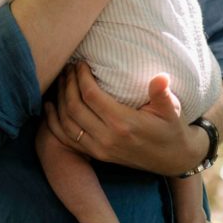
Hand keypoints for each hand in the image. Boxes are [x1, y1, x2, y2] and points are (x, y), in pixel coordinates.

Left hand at [45, 63, 206, 175]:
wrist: (173, 159)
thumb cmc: (171, 129)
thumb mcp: (172, 110)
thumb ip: (162, 94)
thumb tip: (161, 77)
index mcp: (123, 124)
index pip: (91, 96)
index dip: (81, 76)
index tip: (81, 62)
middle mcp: (107, 138)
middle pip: (74, 107)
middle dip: (67, 84)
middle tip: (69, 67)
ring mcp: (99, 149)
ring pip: (66, 123)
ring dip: (59, 100)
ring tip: (62, 80)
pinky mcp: (96, 155)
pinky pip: (67, 139)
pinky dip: (54, 123)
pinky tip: (50, 107)